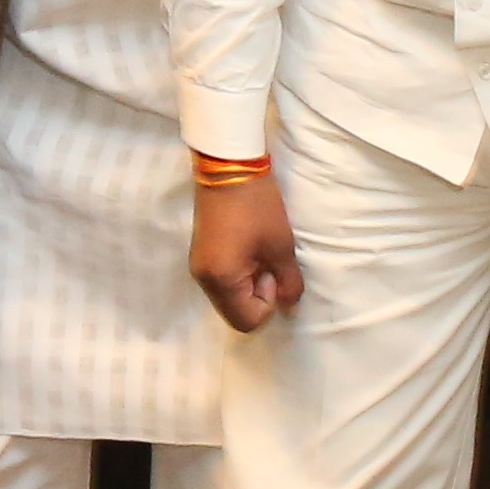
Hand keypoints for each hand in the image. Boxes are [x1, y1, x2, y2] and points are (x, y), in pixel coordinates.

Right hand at [191, 173, 303, 332]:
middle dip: (259, 295)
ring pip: (230, 296)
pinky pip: (223, 280)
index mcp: (221, 281)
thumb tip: (290, 307)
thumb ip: (289, 282)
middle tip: (270, 262)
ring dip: (251, 283)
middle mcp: (203, 280)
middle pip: (236, 312)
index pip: (247, 321)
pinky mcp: (201, 255)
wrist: (229, 168)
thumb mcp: (281, 246)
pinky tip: (251, 248)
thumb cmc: (258, 207)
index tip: (274, 272)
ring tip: (261, 253)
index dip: (269, 303)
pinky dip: (240, 273)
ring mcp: (199, 267)